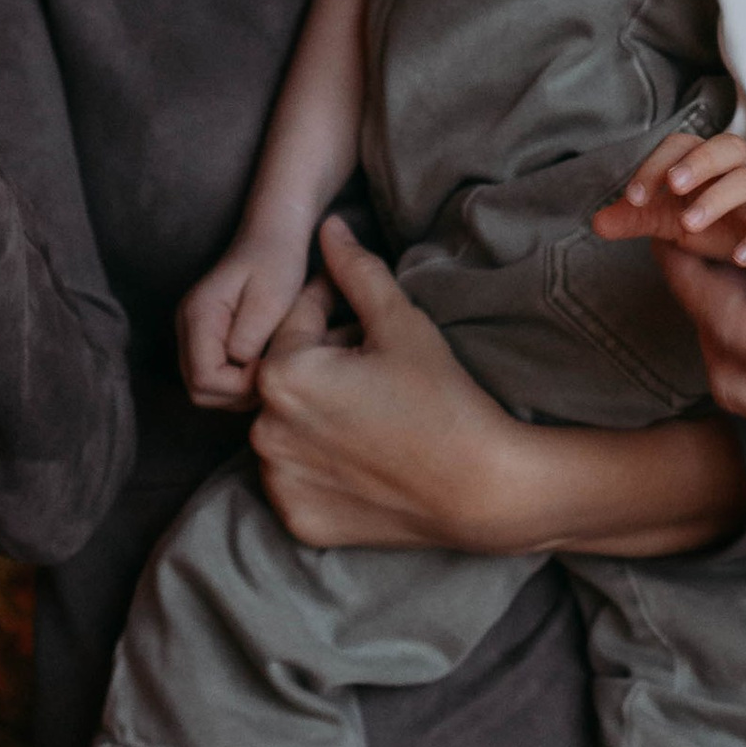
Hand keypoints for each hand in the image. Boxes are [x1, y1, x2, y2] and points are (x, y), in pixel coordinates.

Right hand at [178, 231, 313, 408]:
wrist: (273, 233)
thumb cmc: (277, 260)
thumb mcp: (272, 297)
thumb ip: (251, 334)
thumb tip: (238, 364)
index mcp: (198, 315)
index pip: (204, 380)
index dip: (239, 386)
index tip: (271, 365)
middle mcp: (185, 326)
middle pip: (199, 390)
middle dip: (237, 392)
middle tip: (272, 370)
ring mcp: (192, 332)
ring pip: (205, 388)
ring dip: (238, 389)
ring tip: (269, 364)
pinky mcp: (204, 336)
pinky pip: (213, 376)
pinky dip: (237, 381)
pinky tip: (261, 362)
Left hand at [249, 220, 549, 549]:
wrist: (482, 489)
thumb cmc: (443, 399)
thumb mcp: (400, 323)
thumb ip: (355, 271)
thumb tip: (328, 227)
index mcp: (282, 375)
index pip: (297, 320)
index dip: (335, 311)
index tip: (370, 324)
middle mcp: (264, 431)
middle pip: (288, 375)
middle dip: (323, 362)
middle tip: (377, 368)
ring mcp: (279, 482)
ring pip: (288, 426)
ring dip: (315, 412)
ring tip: (371, 411)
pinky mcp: (298, 519)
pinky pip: (297, 476)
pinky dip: (320, 463)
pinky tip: (363, 454)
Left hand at [594, 126, 745, 276]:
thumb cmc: (724, 223)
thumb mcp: (675, 221)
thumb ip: (638, 219)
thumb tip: (595, 222)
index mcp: (709, 161)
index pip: (681, 146)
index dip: (654, 166)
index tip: (631, 198)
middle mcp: (741, 167)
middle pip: (725, 147)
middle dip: (697, 163)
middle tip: (671, 186)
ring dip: (719, 198)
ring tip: (690, 225)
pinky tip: (739, 258)